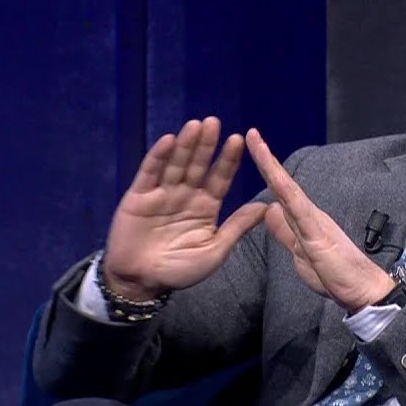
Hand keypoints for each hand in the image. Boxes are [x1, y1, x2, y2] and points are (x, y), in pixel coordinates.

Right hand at [103, 117, 268, 299]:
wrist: (141, 282)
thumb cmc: (180, 270)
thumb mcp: (215, 250)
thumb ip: (237, 227)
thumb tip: (267, 207)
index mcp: (205, 206)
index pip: (219, 178)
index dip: (227, 159)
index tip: (238, 139)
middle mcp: (185, 195)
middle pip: (197, 165)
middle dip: (206, 145)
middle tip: (215, 123)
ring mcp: (162, 193)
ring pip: (176, 164)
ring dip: (185, 144)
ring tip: (195, 125)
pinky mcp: (138, 196)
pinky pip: (149, 173)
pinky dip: (158, 156)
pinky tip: (168, 140)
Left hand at [245, 128, 393, 312]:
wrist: (363, 291)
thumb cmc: (335, 275)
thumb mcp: (299, 253)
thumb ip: (285, 232)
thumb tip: (270, 210)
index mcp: (303, 219)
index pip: (280, 192)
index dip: (266, 171)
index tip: (252, 150)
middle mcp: (309, 214)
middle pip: (282, 183)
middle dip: (265, 159)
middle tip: (250, 134)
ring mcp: (314, 222)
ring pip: (288, 189)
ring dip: (271, 166)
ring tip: (256, 143)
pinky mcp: (318, 235)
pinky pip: (299, 210)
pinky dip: (287, 193)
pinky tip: (275, 179)